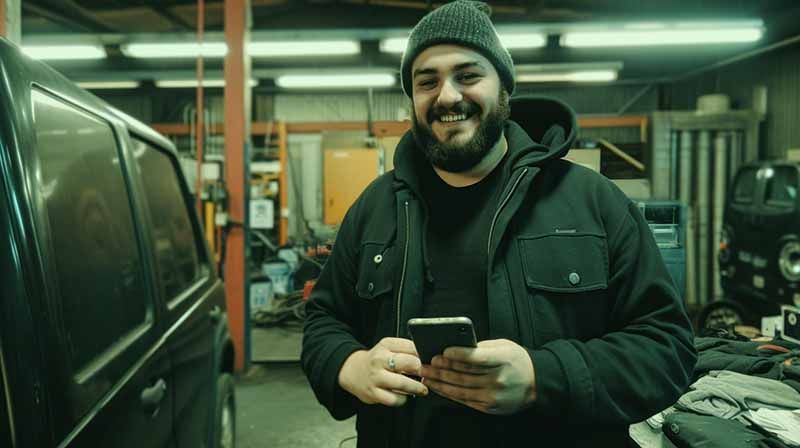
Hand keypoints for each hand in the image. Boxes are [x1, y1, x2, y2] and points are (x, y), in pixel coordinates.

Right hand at [338, 337, 428, 406]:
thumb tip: (427, 358)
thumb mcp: (389, 347)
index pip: (412, 347)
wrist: (353, 371)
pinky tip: (404, 395)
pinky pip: (395, 399)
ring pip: (403, 383)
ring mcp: (376, 377)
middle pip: (410, 363)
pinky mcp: (374, 393)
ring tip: (422, 389)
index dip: (424, 356)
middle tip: (428, 375)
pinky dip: (403, 399)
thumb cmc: (377, 360)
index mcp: (386, 344)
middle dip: (422, 370)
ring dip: (417, 387)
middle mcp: (380, 359)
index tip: (430, 362)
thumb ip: (406, 350)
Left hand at [419, 339, 535, 414]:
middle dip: (441, 369)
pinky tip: (439, 387)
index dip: (458, 355)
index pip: (477, 358)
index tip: (442, 351)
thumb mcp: (504, 346)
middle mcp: (499, 379)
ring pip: (461, 389)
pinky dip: (449, 393)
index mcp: (503, 360)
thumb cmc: (517, 360)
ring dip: (440, 382)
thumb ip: (482, 347)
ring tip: (427, 375)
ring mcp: (494, 395)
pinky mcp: (489, 406)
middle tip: (425, 362)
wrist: (536, 383)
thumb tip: (456, 348)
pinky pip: (465, 400)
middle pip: (464, 375)